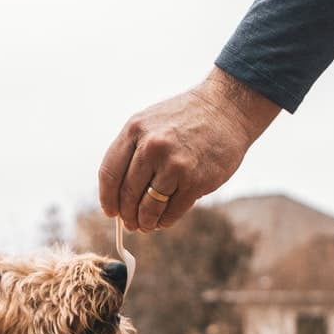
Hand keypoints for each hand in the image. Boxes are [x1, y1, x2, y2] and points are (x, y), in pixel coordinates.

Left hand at [99, 66, 279, 231]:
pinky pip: (172, 211)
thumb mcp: (150, 123)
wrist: (227, 109)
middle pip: (128, 194)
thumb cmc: (185, 119)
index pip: (109, 174)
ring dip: (145, 222)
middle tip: (130, 224)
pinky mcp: (195, 181)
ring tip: (146, 225)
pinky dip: (165, 221)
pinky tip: (163, 220)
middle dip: (127, 215)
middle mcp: (151, 147)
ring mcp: (174, 165)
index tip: (110, 211)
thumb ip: (132, 152)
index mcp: (134, 130)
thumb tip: (118, 195)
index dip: (107, 198)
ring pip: (149, 207)